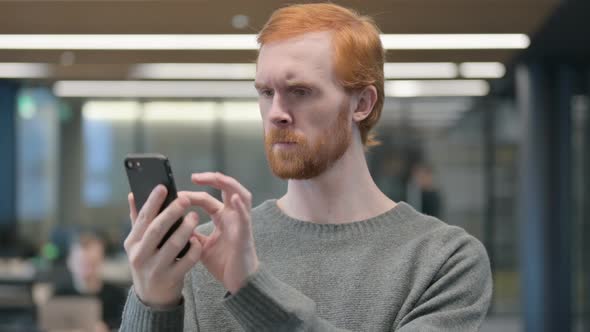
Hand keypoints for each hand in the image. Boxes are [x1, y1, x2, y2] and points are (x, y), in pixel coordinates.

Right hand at [124, 185, 202, 308]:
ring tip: (195, 216)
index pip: (143, 218)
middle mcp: (140, 255)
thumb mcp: (138, 243)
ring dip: (186, 228)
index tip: (163, 187)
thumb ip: (137, 220)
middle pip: (157, 229)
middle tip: (185, 199)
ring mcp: (155, 268)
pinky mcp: (170, 279)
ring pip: (174, 245)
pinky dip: (194, 249)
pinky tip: (198, 240)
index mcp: (132, 242)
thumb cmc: (147, 261)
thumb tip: (132, 194)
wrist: (152, 297)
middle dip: (172, 212)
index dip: (152, 202)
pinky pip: (187, 261)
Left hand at [180, 172, 258, 293]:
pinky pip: (245, 217)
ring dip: (229, 184)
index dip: (192, 194)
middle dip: (212, 179)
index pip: (207, 198)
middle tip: (194, 176)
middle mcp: (233, 215)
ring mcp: (241, 223)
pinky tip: (234, 198)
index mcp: (222, 217)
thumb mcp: (201, 246)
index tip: (175, 194)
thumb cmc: (224, 263)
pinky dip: (241, 206)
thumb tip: (172, 224)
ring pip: (242, 195)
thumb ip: (191, 233)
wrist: (238, 282)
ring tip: (215, 177)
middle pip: (227, 188)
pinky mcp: (245, 234)